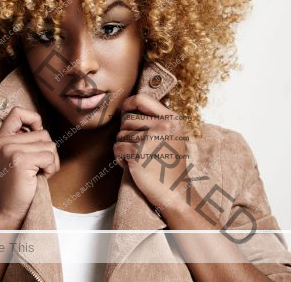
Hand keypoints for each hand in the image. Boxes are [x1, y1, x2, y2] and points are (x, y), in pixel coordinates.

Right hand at [0, 106, 59, 227]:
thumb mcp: (16, 157)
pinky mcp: (21, 160)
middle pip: (43, 132)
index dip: (33, 119)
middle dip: (47, 151)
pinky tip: (38, 178)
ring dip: (51, 161)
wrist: (10, 210)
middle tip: (36, 168)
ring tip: (37, 173)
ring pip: (49, 144)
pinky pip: (50, 157)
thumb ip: (23, 139)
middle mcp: (2, 142)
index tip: (36, 134)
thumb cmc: (19, 184)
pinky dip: (51, 169)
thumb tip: (39, 124)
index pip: (17, 112)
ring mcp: (10, 150)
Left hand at [113, 93, 187, 207]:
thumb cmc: (168, 164)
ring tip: (139, 159)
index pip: (142, 99)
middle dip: (126, 134)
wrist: (173, 191)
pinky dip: (120, 158)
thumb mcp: (170, 136)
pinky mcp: (138, 152)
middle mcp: (163, 126)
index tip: (125, 110)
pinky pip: (117, 148)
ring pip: (120, 135)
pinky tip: (133, 166)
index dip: (129, 103)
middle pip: (127, 119)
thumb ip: (155, 120)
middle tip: (138, 149)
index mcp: (172, 119)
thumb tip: (127, 107)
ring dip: (124, 148)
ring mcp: (151, 138)